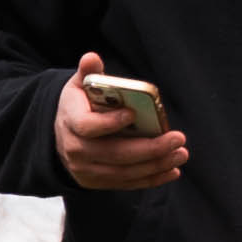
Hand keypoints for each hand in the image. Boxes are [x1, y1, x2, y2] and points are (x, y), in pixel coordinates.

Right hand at [55, 53, 188, 193]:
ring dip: (156, 165)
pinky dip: (151, 179)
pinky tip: (171, 170)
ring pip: (123, 172)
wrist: (60, 134)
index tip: (133, 114)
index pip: (87, 126)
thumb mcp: (79, 86)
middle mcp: (75, 149)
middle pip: (113, 153)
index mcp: (70, 121)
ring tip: (181, 154)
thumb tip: (91, 58)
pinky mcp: (95, 182)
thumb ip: (88, 72)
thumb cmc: (79, 105)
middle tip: (177, 139)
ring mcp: (85, 169)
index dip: (109, 122)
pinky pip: (125, 183)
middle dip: (149, 148)